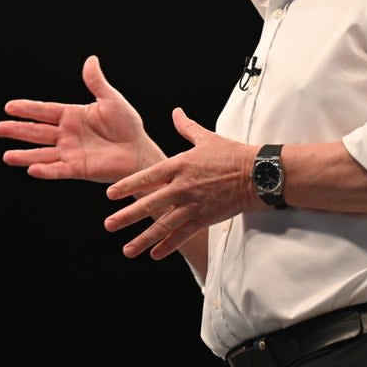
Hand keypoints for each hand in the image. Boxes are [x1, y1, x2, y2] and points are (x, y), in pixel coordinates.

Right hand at [0, 55, 161, 182]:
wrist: (139, 150)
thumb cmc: (128, 125)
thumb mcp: (111, 100)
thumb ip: (96, 82)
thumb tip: (91, 59)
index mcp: (72, 116)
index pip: (44, 111)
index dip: (27, 109)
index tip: (9, 106)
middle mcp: (67, 135)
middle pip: (37, 132)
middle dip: (18, 130)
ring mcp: (70, 152)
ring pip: (42, 154)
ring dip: (24, 155)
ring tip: (6, 156)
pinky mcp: (78, 169)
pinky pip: (58, 170)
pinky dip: (45, 171)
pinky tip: (31, 169)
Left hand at [103, 107, 258, 259]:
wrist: (257, 174)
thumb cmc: (232, 154)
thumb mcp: (206, 137)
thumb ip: (186, 127)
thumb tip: (176, 112)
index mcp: (179, 165)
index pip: (147, 177)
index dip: (127, 186)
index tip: (110, 194)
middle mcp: (182, 186)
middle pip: (149, 203)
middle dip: (127, 216)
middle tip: (109, 225)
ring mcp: (193, 205)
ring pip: (163, 225)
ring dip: (144, 239)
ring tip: (127, 250)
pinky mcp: (204, 218)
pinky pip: (183, 235)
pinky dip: (168, 246)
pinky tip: (154, 254)